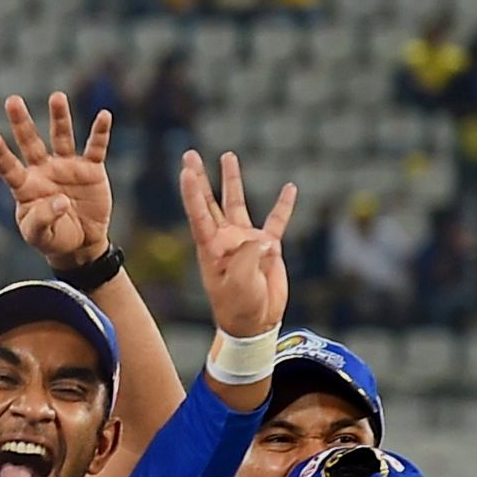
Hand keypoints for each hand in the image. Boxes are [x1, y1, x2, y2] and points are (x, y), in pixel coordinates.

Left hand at [0, 91, 116, 269]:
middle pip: (30, 142)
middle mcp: (44, 171)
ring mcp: (67, 167)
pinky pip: (95, 148)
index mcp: (26, 186)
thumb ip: (43, 219)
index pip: (9, 168)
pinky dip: (100, 133)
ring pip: (61, 137)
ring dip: (59, 118)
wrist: (80, 243)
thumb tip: (60, 201)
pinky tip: (104, 116)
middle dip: (21, 122)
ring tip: (56, 97)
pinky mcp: (91, 170)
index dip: (0, 155)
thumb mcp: (40, 236)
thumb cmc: (52, 239)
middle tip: (11, 100)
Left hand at [176, 148, 295, 339]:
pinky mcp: (267, 246)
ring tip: (228, 156)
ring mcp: (245, 240)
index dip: (193, 192)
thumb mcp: (240, 283)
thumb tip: (263, 239)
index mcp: (211, 248)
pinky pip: (277, 220)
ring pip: (238, 202)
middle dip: (201, 176)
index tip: (186, 171)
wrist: (255, 322)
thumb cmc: (239, 306)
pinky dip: (284, 205)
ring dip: (232, 180)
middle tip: (189, 154)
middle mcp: (225, 239)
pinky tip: (289, 188)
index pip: (199, 214)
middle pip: (211, 201)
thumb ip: (249, 257)